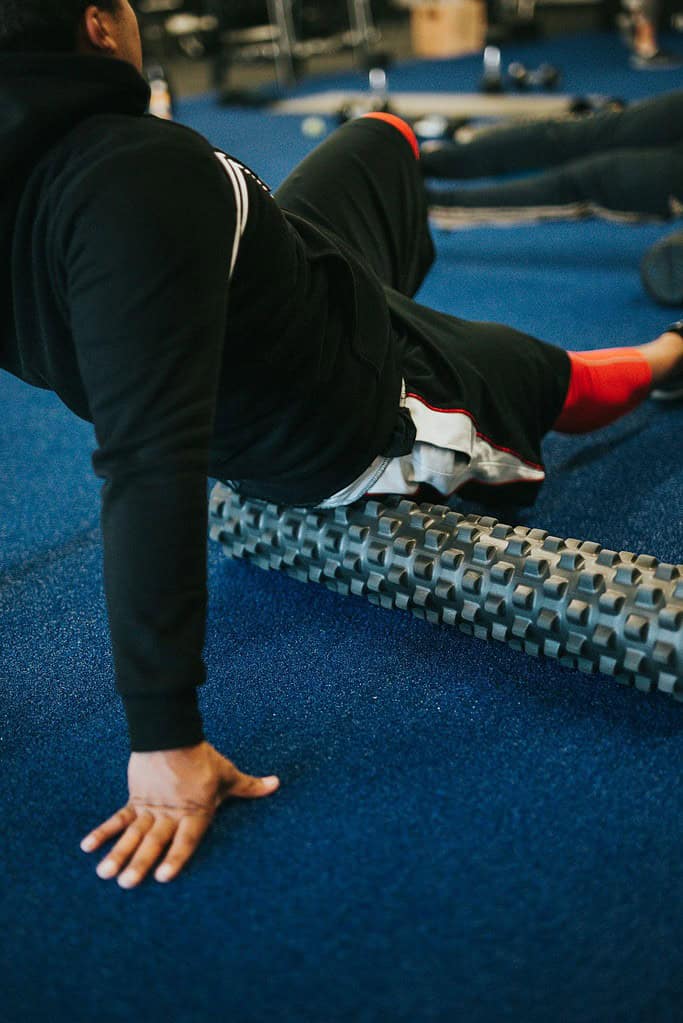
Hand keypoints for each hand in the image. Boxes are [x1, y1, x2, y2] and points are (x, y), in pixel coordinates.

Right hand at [80, 741, 278, 887]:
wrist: (172, 733)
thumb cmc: (204, 758)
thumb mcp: (229, 774)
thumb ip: (250, 787)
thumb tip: (276, 784)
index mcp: (195, 811)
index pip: (185, 839)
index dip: (176, 857)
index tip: (164, 876)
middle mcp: (170, 813)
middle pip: (154, 841)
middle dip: (140, 862)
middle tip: (127, 883)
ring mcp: (150, 807)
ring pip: (133, 834)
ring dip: (118, 853)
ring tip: (104, 874)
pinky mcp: (135, 799)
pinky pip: (118, 818)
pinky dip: (103, 832)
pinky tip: (87, 847)